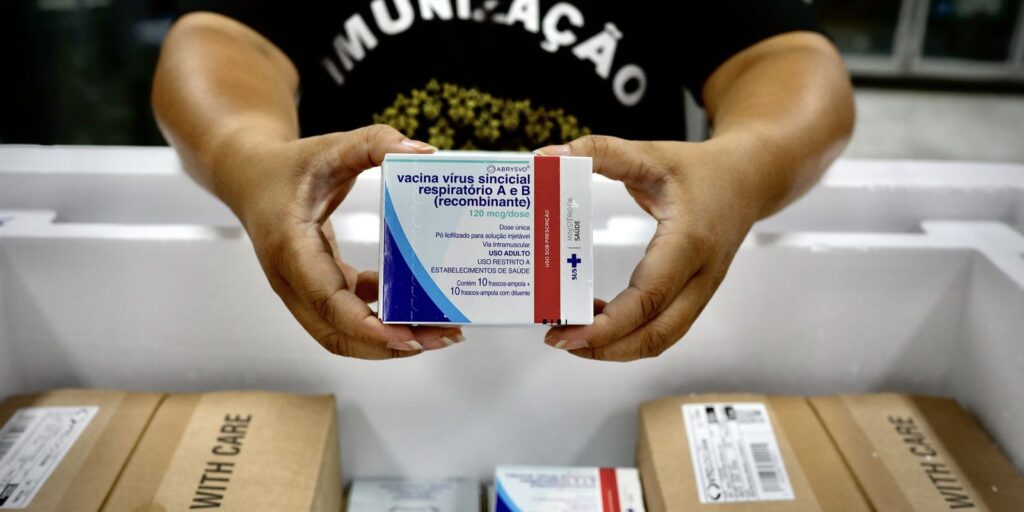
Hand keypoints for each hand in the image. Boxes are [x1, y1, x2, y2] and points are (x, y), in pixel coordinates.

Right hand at [223, 124, 464, 358]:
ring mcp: (303, 289)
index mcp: (291, 247)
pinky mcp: (319, 287)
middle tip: (442, 337)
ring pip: (344, 334)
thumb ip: (375, 142)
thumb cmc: (288, 166)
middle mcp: (293, 279)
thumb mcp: (332, 147)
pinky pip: (350, 316)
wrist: (251, 177)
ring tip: (439, 332)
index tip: (406, 336)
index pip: (327, 300)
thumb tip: (422, 152)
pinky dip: (382, 319)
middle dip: (391, 345)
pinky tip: (416, 307)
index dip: (367, 325)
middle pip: (339, 333)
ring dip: (390, 341)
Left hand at [536, 135, 762, 360]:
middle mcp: (701, 274)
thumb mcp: (649, 153)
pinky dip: (630, 335)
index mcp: (689, 240)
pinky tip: (598, 320)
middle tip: (559, 339)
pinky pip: (663, 328)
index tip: (570, 331)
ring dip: (616, 347)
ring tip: (573, 337)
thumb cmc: (703, 170)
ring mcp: (702, 291)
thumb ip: (599, 151)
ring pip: (661, 338)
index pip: (650, 296)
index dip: (609, 323)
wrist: (750, 179)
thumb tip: (547, 157)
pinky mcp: (696, 296)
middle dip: (605, 347)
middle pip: (656, 333)